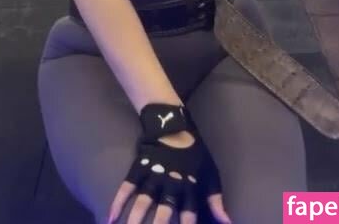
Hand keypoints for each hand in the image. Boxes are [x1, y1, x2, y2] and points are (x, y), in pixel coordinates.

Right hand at [107, 128, 232, 223]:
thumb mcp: (210, 174)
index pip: (188, 217)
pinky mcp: (139, 168)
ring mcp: (153, 176)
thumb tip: (228, 223)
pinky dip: (118, 202)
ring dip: (135, 220)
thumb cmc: (194, 153)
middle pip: (164, 213)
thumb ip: (216, 200)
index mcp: (189, 188)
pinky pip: (127, 187)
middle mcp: (170, 184)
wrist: (173, 125)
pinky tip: (110, 218)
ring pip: (143, 202)